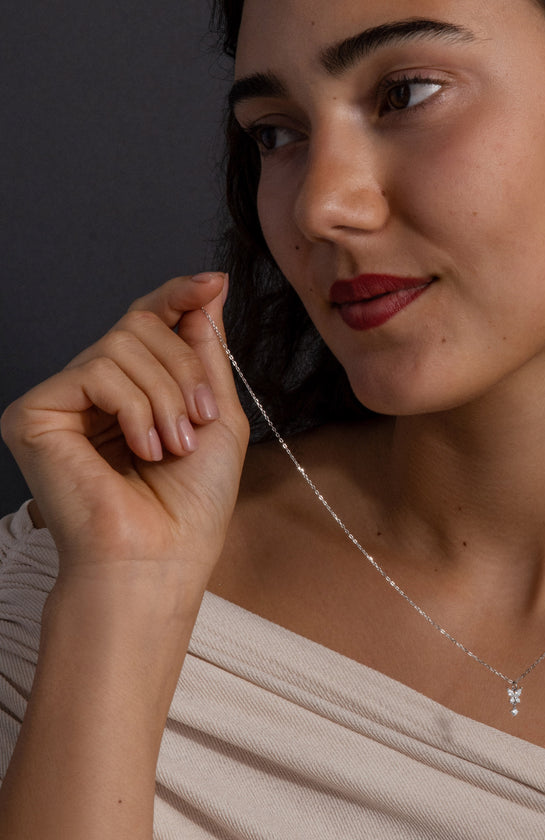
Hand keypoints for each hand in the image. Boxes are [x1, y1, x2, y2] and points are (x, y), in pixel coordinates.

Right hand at [1, 273, 248, 583]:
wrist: (161, 557)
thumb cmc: (192, 501)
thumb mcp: (216, 411)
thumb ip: (205, 348)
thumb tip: (211, 285)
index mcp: (133, 389)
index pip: (146, 321)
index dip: (177, 296)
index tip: (212, 282)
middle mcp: (92, 389)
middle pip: (140, 325)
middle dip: (185, 369)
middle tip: (198, 422)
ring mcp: (62, 400)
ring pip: (123, 342)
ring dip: (168, 395)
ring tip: (173, 445)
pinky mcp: (34, 413)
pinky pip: (98, 370)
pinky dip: (136, 407)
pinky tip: (142, 448)